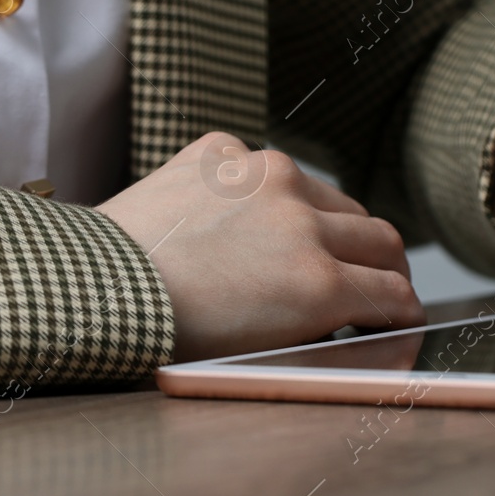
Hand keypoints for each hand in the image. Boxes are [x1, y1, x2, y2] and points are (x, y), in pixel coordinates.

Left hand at [96, 133, 423, 361]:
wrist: (90, 285)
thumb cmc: (165, 331)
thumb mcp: (264, 346)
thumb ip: (325, 320)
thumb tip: (362, 311)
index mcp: (316, 281)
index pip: (394, 290)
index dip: (404, 308)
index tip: (401, 312)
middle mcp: (302, 219)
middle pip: (380, 236)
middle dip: (386, 265)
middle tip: (377, 280)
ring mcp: (264, 174)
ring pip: (331, 196)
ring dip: (331, 224)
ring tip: (306, 248)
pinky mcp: (225, 149)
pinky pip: (267, 167)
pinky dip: (266, 192)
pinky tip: (238, 218)